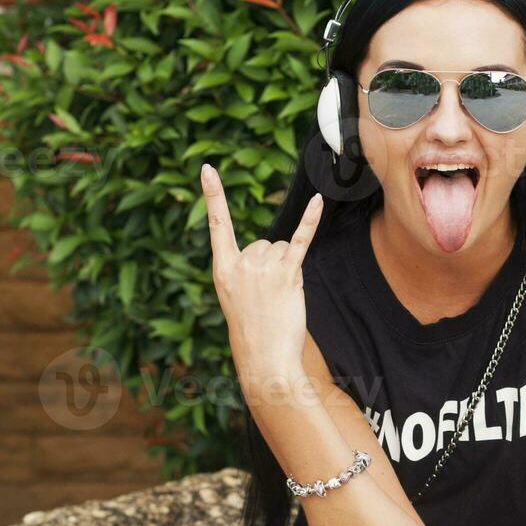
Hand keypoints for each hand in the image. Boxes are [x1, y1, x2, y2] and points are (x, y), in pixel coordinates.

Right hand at [201, 163, 322, 380]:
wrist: (265, 358)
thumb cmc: (253, 332)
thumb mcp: (235, 298)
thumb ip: (245, 270)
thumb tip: (272, 249)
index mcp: (222, 269)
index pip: (217, 225)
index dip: (212, 195)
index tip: (207, 168)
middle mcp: (241, 263)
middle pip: (262, 243)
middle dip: (271, 266)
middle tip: (267, 298)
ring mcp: (264, 267)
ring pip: (280, 249)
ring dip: (286, 270)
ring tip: (279, 297)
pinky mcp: (288, 273)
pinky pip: (300, 239)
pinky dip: (310, 220)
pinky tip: (319, 202)